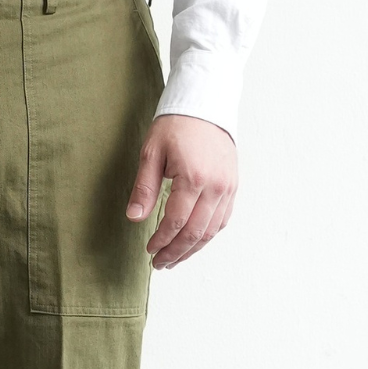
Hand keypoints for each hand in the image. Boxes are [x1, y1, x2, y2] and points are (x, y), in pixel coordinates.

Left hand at [127, 114, 237, 269]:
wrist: (205, 104)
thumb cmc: (175, 126)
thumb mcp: (151, 153)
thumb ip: (144, 188)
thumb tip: (134, 219)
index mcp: (194, 178)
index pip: (176, 221)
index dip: (161, 240)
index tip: (149, 250)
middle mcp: (216, 186)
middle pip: (195, 232)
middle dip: (175, 252)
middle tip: (159, 264)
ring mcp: (228, 187)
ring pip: (211, 231)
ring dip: (192, 249)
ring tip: (174, 259)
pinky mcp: (233, 186)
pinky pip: (222, 220)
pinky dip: (207, 235)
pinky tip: (193, 242)